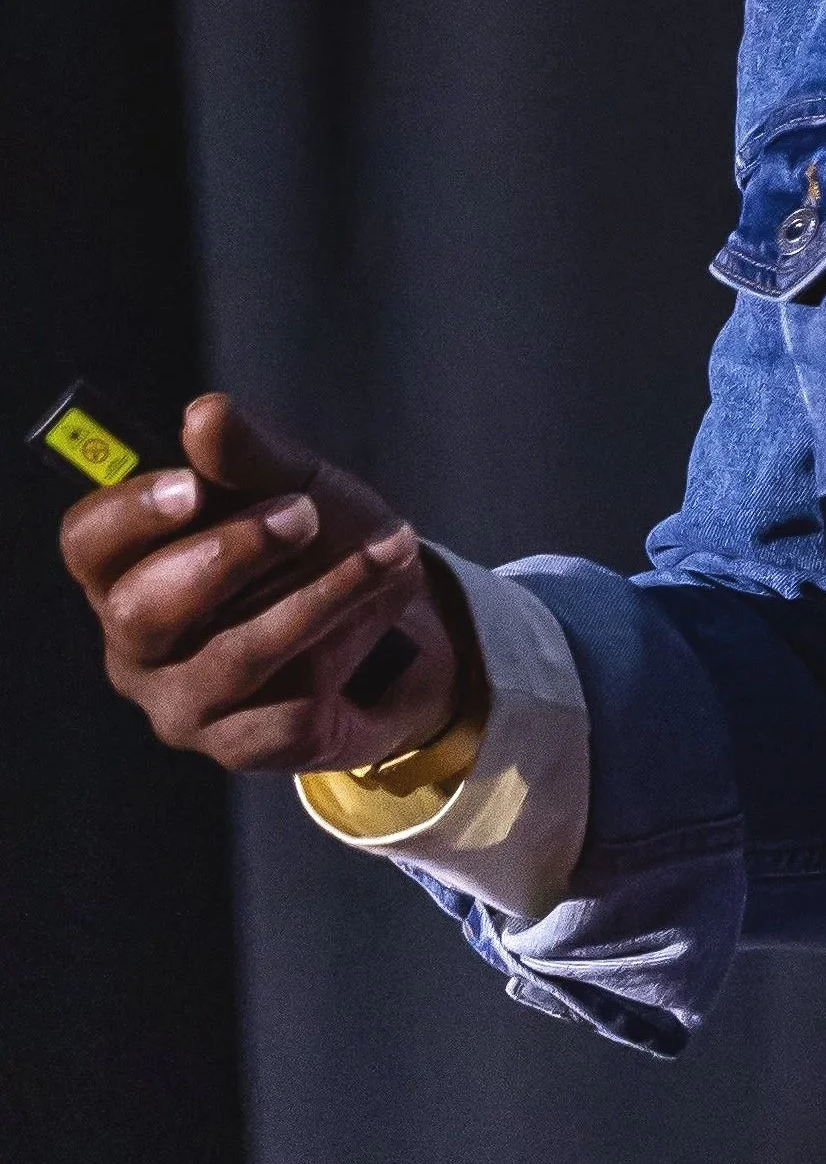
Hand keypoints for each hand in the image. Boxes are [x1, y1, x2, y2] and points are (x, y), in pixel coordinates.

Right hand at [60, 394, 466, 774]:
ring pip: (235, 655)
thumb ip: (250, 457)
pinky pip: (291, 701)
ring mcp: (184, 705)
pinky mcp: (241, 749)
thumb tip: (204, 414)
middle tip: (306, 515)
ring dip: (321, 594)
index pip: (89, 544)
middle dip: (230, 554)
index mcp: (131, 568)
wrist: (398, 630)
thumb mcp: (299, 485)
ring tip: (389, 549)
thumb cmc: (322, 546)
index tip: (191, 484)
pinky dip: (350, 638)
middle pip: (142, 609)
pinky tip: (383, 605)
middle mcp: (140, 645)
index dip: (129, 514)